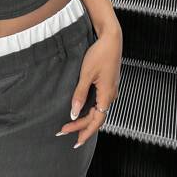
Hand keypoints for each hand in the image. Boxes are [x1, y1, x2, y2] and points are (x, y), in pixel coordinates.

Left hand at [55, 23, 122, 147]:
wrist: (112, 39)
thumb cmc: (100, 54)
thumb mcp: (86, 74)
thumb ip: (80, 94)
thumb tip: (74, 113)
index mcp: (106, 95)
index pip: (95, 120)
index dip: (82, 130)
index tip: (70, 137)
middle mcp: (111, 95)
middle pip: (97, 118)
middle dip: (81, 127)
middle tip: (64, 132)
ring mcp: (111, 90)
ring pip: (99, 111)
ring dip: (86, 120)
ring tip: (73, 126)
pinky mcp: (108, 84)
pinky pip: (100, 102)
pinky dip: (90, 110)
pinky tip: (83, 110)